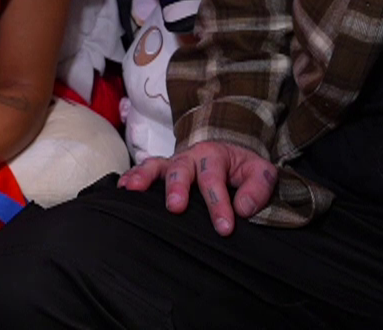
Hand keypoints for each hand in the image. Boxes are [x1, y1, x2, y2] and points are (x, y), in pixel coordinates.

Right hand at [119, 139, 276, 235]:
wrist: (229, 153)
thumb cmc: (243, 169)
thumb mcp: (260, 173)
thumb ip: (258, 189)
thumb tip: (243, 209)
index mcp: (216, 155)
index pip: (215, 179)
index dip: (218, 204)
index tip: (224, 228)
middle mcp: (191, 156)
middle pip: (181, 169)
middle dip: (177, 187)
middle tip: (176, 207)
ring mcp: (173, 163)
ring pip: (156, 166)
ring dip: (144, 178)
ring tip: (132, 190)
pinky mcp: (162, 171)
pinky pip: (144, 170)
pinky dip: (131, 177)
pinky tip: (121, 189)